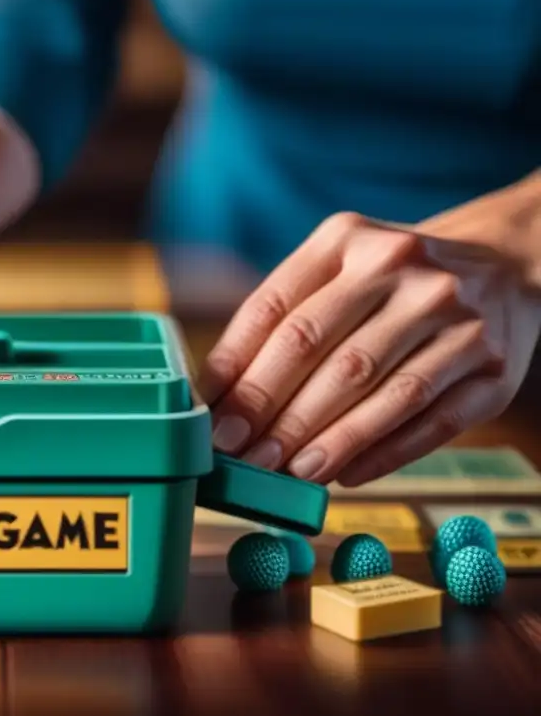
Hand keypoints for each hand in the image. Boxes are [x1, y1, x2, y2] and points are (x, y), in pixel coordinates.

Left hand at [200, 210, 540, 486]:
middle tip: (241, 453)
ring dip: (325, 439)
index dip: (237, 367)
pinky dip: (383, 453)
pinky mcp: (493, 368)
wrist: (505, 266)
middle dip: (272, 410)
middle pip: (322, 350)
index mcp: (347, 241)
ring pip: (378, 390)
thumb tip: (223, 398)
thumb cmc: (392, 281)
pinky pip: (431, 422)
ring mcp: (456, 318)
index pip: (277, 309)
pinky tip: (345, 474)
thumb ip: (282, 322)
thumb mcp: (336, 271)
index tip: (211, 415)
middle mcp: (403, 270)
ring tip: (287, 471)